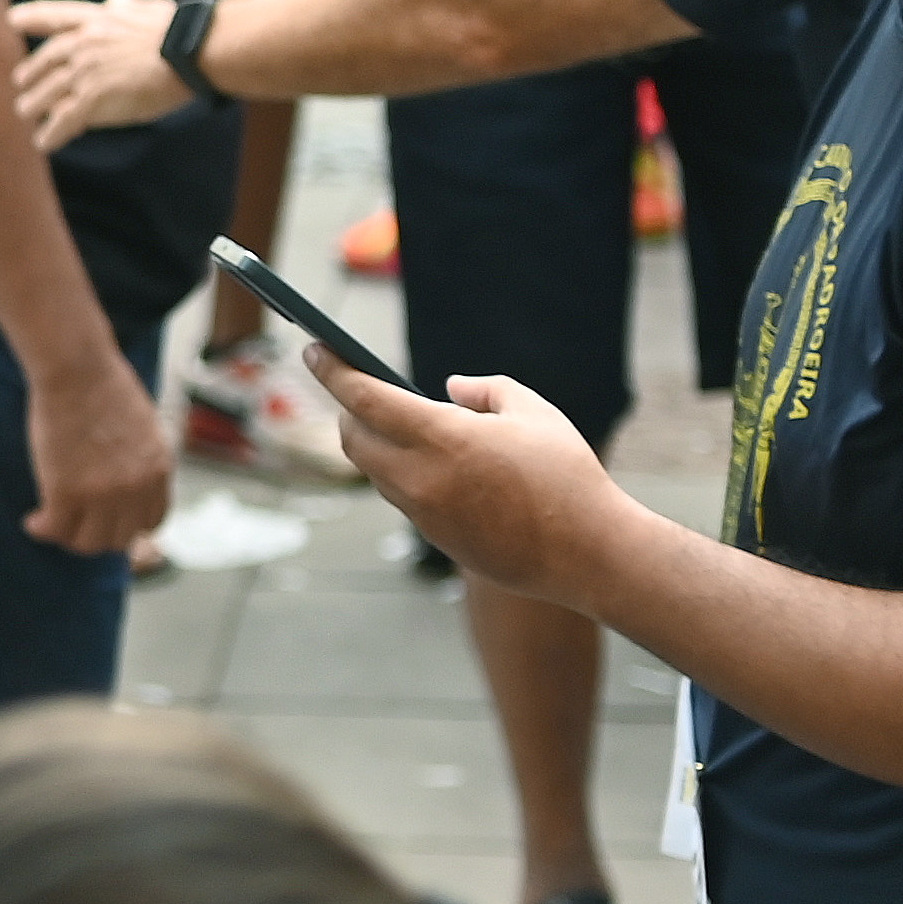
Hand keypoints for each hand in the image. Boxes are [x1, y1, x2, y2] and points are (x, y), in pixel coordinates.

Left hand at [6, 0, 191, 150]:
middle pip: (45, 61)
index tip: (13, 19)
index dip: (33, 17)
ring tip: (25, 114)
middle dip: (32, 74)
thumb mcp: (144, 9)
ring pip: (48, 92)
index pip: (56, 15)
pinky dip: (52, 133)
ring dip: (34, 105)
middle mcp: (83, 42)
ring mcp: (85, 70)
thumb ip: (124, 6)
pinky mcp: (93, 97)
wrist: (188, 49)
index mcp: (96, 18)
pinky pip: (64, 119)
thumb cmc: (177, 30)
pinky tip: (43, 142)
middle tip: (22, 84)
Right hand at [20, 350, 175, 556]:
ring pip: (86, 542)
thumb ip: (140, 458)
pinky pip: (55, 529)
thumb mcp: (141, 426)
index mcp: (158, 470)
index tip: (106, 520)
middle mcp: (135, 488)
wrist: (76, 369)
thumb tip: (123, 478)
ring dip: (68, 537)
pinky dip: (41, 529)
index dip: (126, 525)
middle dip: (96, 535)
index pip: (150, 522)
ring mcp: (102, 494)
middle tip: (74, 525)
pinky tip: (33, 521)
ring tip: (51, 524)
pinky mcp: (66, 492)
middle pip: (119, 538)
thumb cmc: (102, 384)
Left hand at [313, 362, 633, 599]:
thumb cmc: (567, 475)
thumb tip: (449, 388)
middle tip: (360, 390)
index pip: (363, 398)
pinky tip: (428, 466)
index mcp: (442, 437)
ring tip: (397, 426)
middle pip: (353, 438)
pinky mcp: (437, 540)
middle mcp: (421, 478)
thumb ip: (485, 389)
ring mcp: (424, 514)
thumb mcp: (533, 411)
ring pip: (375, 471)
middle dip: (349, 411)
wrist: (589, 554)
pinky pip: (403, 499)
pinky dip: (404, 475)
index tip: (313, 350)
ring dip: (376, 446)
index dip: (332, 370)